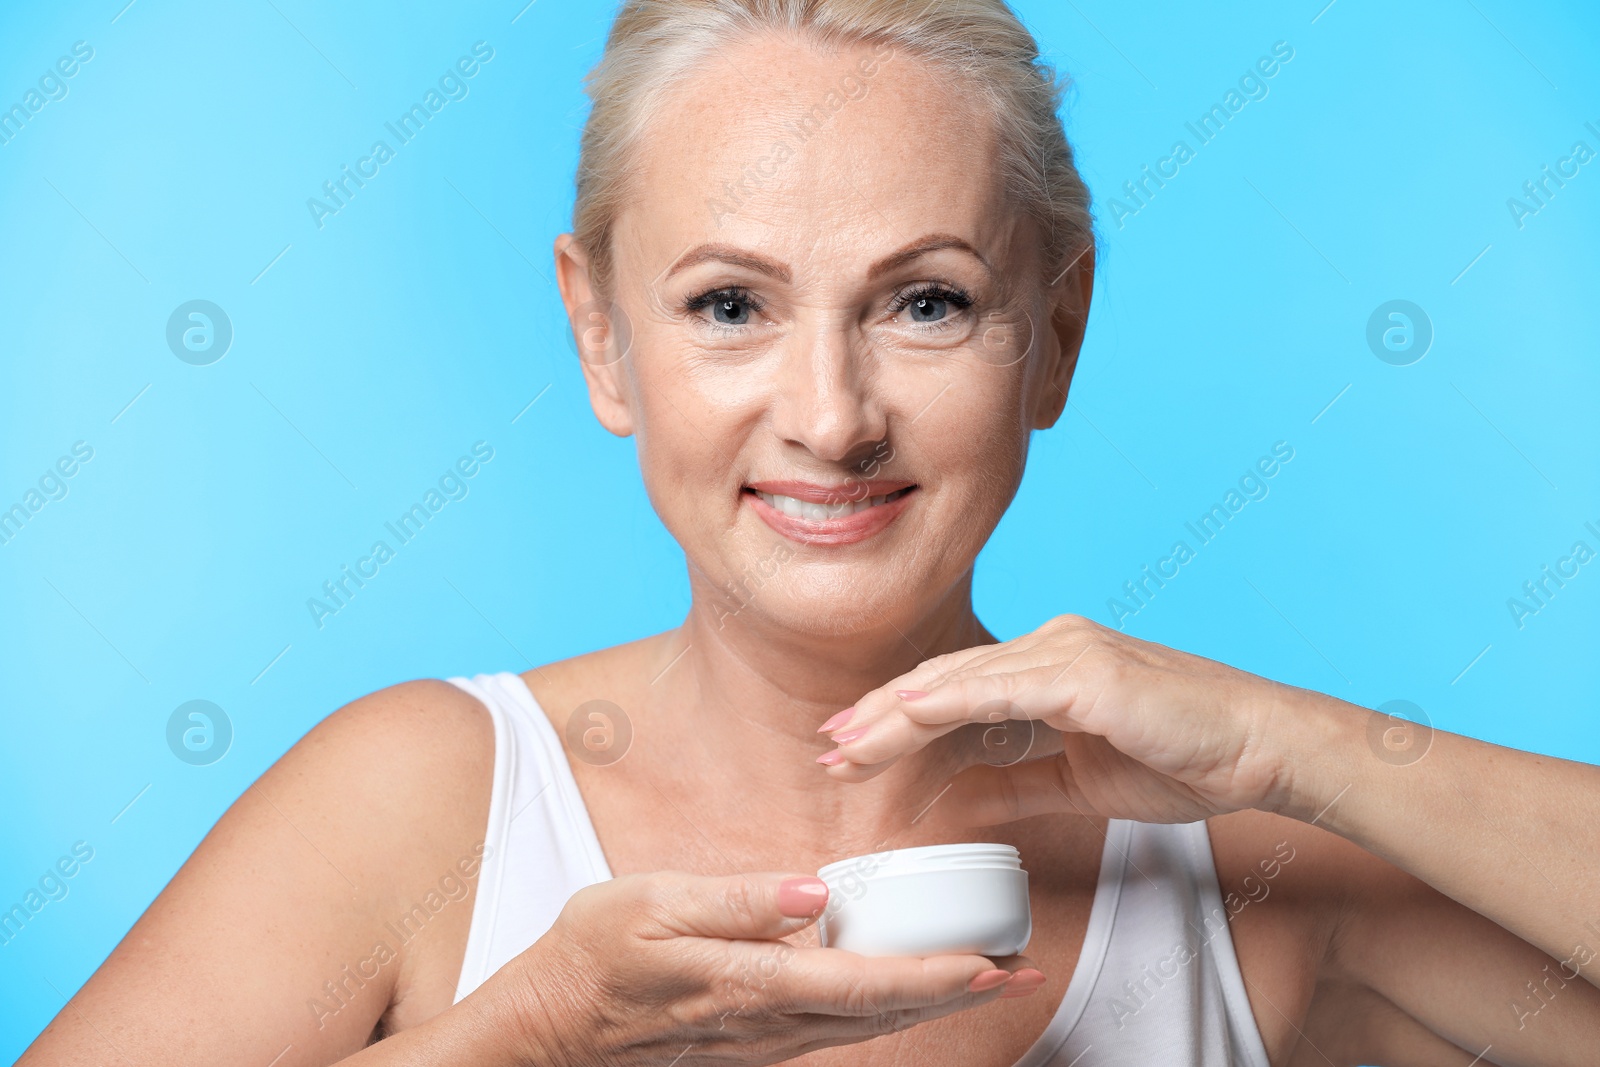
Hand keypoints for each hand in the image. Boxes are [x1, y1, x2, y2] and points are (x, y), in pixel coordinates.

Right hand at [475, 870, 1044, 1066]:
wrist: (547, 1034)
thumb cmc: (590, 959)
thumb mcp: (647, 904)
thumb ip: (734, 898)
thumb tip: (814, 889)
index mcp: (746, 982)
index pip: (861, 983)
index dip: (932, 975)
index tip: (990, 964)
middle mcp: (767, 1023)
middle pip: (883, 1014)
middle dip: (960, 993)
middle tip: (1027, 970)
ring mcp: (763, 1042)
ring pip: (868, 1027)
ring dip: (933, 1003)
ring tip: (989, 978)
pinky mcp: (754, 1043)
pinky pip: (839, 1030)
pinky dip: (888, 1010)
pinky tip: (907, 992)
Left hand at [816, 614, 1330, 825]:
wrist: (1261, 747)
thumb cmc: (1186, 757)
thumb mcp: (1079, 780)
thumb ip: (1016, 783)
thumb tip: (956, 797)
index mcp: (1049, 665)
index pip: (955, 691)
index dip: (898, 719)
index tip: (852, 748)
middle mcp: (1050, 646)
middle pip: (942, 680)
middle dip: (878, 717)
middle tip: (827, 749)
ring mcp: (1066, 652)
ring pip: (958, 681)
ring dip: (895, 715)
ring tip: (846, 746)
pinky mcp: (1086, 671)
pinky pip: (1001, 687)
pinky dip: (948, 701)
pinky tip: (906, 715)